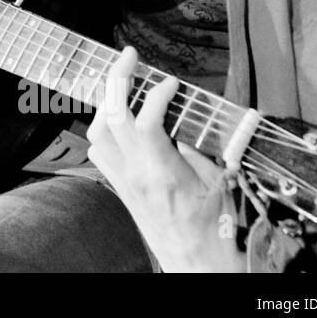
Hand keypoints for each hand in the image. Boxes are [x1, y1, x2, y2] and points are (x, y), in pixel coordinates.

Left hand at [86, 46, 245, 271]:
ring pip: (97, 131)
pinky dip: (104, 127)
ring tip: (124, 84)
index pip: (145, 122)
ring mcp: (121, 180)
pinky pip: (98, 149)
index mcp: (163, 174)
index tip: (170, 81)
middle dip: (117, 79)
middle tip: (129, 56)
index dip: (156, 94)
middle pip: (112, 116)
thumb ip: (203, 148)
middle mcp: (135, 175)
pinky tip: (120, 119)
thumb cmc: (214, 227)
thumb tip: (191, 119)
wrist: (195, 261)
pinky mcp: (117, 185)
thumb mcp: (218, 183)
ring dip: (106, 102)